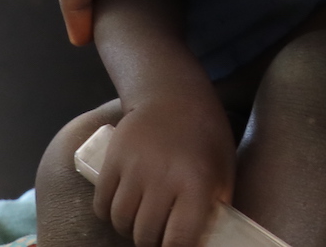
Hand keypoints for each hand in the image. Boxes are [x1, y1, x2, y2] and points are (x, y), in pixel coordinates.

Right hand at [95, 99, 235, 246]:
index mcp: (195, 183)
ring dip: (129, 229)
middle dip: (152, 242)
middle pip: (145, 235)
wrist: (174, 95)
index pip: (178, 240)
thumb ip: (216, 207)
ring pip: (121, 221)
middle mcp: (162, 177)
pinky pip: (101, 203)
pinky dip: (108, 214)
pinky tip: (122, 210)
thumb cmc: (205, 136)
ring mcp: (134, 167)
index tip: (177, 246)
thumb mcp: (224, 170)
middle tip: (159, 235)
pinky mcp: (113, 158)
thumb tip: (204, 241)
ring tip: (141, 222)